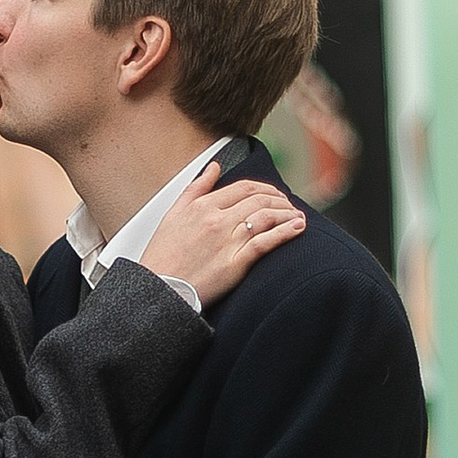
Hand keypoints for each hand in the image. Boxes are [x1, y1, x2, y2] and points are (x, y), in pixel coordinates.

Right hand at [144, 162, 305, 304]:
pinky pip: (265, 242)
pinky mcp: (234, 264)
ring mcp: (226, 242)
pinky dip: (285, 232)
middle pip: (259, 200)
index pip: (243, 187)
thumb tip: (214, 167)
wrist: (159, 290)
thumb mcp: (173, 215)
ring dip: (287, 214)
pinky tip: (297, 228)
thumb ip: (195, 188)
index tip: (274, 195)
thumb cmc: (163, 256)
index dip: (264, 189)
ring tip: (297, 216)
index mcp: (202, 207)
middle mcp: (216, 220)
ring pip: (266, 217)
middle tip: (288, 205)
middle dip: (279, 200)